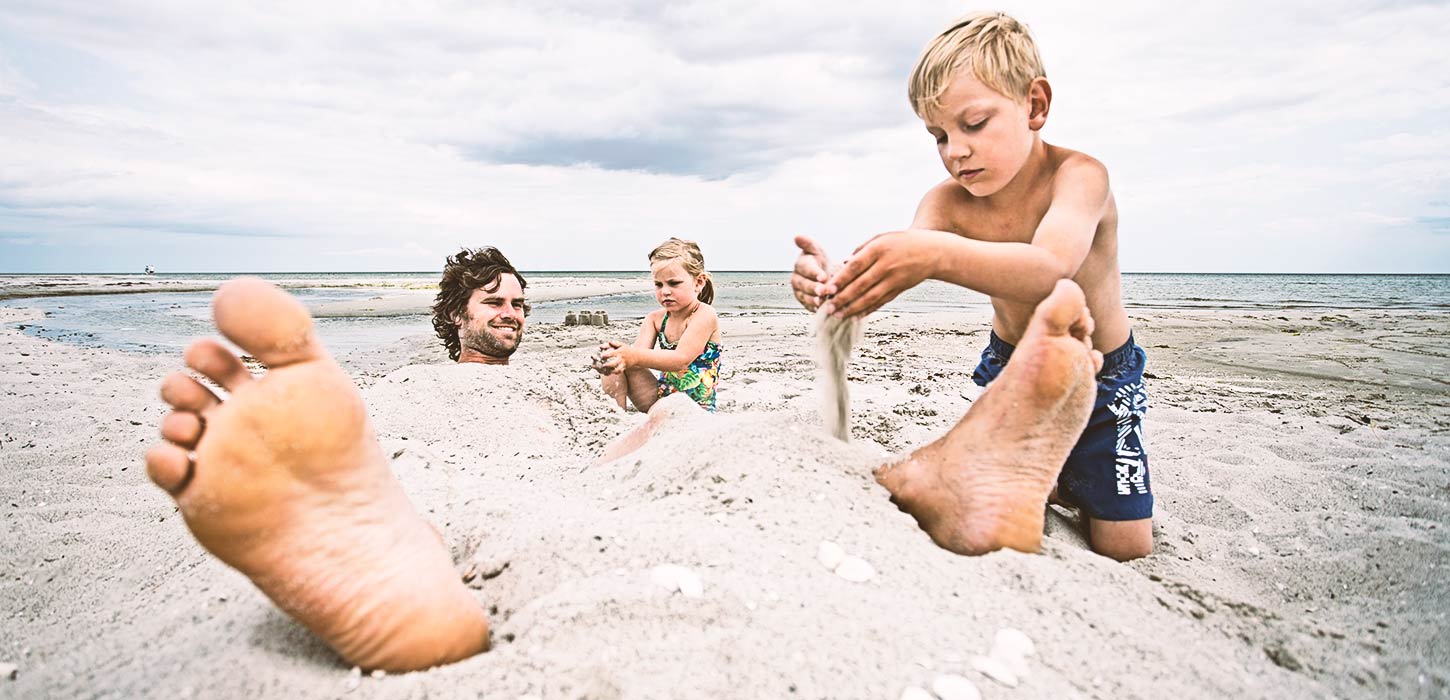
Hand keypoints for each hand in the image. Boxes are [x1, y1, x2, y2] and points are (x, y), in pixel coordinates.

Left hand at [598, 341, 632, 372]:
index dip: (606, 355)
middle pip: (614, 363)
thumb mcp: (621, 345)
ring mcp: (623, 364)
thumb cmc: (627, 350)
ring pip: (617, 369)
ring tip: (606, 371)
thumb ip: (614, 343)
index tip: (601, 356)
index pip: (611, 354)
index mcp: (619, 352)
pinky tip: (609, 372)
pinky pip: (619, 372)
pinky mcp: (624, 368)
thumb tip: (607, 342)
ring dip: (611, 371)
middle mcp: (621, 358)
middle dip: (608, 365)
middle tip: (603, 365)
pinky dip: (614, 373)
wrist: (637, 356)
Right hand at [790, 235, 830, 311]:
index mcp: (801, 263)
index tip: (823, 277)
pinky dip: (814, 307)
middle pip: (804, 284)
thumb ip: (808, 244)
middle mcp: (797, 277)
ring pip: (804, 296)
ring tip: (822, 301)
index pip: (806, 267)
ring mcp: (799, 290)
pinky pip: (807, 305)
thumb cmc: (820, 261)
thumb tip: (796, 236)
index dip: (814, 272)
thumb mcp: (817, 250)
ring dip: (814, 299)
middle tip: (824, 291)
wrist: (825, 275)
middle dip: (814, 288)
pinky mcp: (803, 301)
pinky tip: (821, 308)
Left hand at [826, 229, 945, 317]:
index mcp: (879, 249)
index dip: (841, 279)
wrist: (932, 252)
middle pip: (861, 285)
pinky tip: (855, 316)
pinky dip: (867, 310)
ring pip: (870, 297)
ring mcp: (894, 279)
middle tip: (828, 307)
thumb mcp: (882, 238)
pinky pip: (881, 302)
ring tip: (838, 315)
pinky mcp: (899, 289)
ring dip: (853, 308)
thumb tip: (844, 264)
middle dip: (843, 298)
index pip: (856, 266)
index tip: (828, 289)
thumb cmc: (902, 242)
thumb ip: (862, 249)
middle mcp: (886, 265)